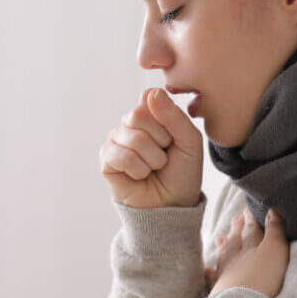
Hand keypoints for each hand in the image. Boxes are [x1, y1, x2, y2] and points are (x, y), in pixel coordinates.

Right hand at [99, 87, 203, 208]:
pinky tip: (140, 176)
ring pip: (132, 137)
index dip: (167, 121)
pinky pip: (119, 155)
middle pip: (137, 115)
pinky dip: (138, 169)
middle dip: (159, 141)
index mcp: (150, 114)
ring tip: (154, 169)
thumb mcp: (190, 142)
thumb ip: (174, 116)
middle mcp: (130, 124)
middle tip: (164, 156)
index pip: (151, 99)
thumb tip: (150, 92)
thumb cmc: (183, 173)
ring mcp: (116, 141)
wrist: (173, 205)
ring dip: (152, 159)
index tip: (174, 139)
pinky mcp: (106, 161)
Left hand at [204, 207, 289, 297]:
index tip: (249, 209)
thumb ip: (275, 230)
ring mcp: (225, 274)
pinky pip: (213, 279)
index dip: (251, 218)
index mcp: (250, 246)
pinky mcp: (219, 291)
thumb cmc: (262, 277)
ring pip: (224, 256)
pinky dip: (211, 274)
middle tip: (236, 218)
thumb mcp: (275, 250)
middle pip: (236, 240)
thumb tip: (273, 210)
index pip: (251, 228)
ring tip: (220, 238)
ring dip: (223, 246)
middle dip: (237, 229)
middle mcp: (235, 257)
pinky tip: (207, 271)